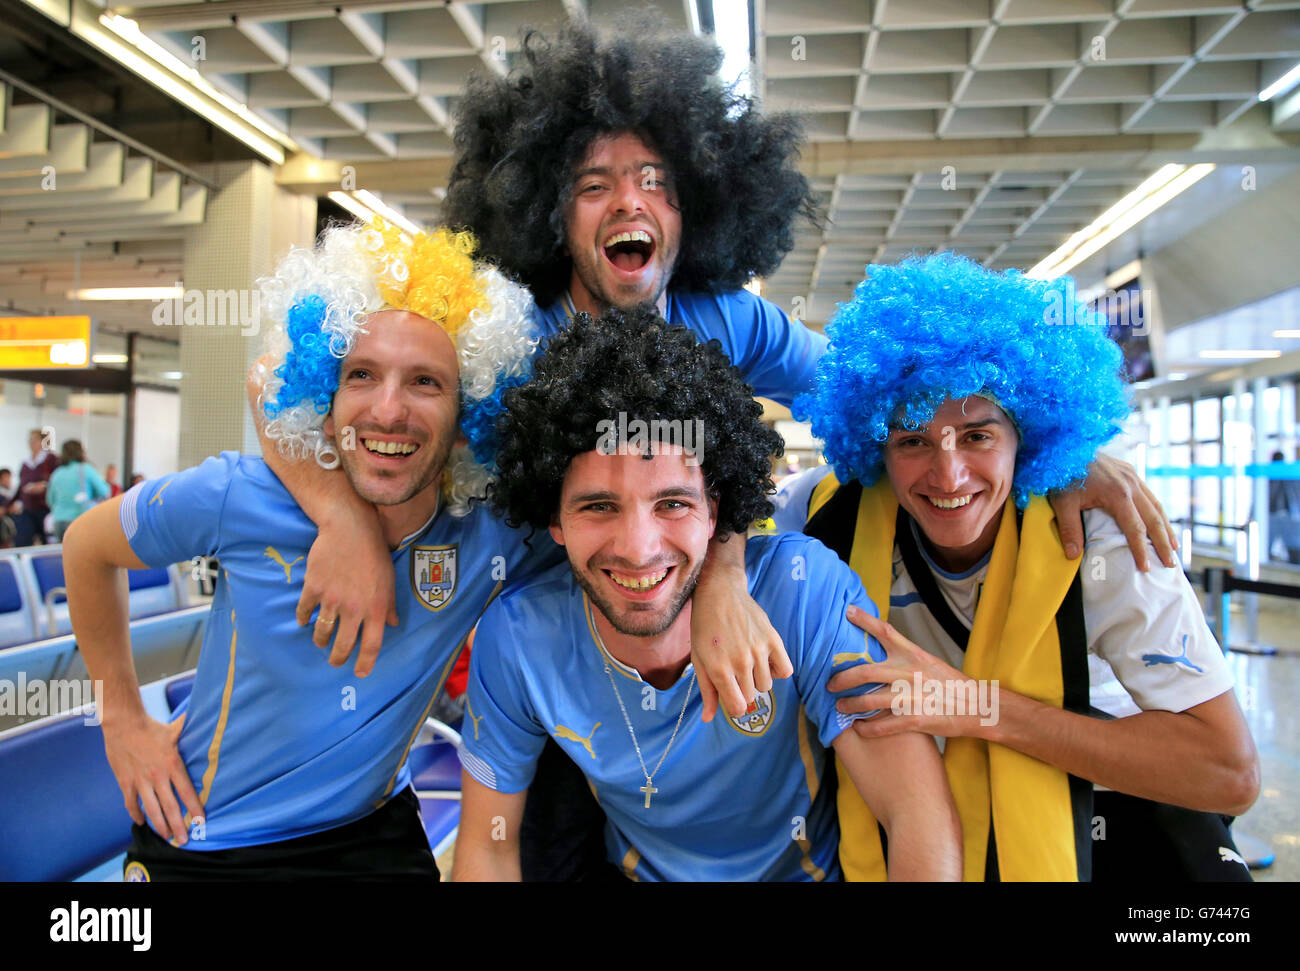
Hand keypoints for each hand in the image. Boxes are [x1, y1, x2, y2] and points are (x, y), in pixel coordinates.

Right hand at [102, 711, 202, 844]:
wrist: (123, 724)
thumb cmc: (152, 727)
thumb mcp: (176, 729)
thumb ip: (193, 732)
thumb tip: (211, 720)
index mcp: (172, 764)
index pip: (187, 791)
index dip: (195, 808)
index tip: (201, 821)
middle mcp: (157, 776)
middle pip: (170, 807)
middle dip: (178, 825)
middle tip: (184, 840)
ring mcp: (139, 781)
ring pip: (151, 809)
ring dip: (159, 825)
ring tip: (167, 836)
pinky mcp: (125, 782)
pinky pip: (131, 803)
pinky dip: (136, 814)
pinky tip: (141, 822)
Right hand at [297, 509, 397, 676]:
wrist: (350, 529)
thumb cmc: (375, 554)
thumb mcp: (389, 581)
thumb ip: (390, 606)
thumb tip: (392, 624)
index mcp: (376, 608)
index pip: (372, 645)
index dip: (365, 663)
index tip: (360, 674)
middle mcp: (354, 608)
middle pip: (343, 645)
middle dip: (338, 659)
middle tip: (336, 662)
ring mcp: (332, 599)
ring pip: (322, 632)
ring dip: (321, 640)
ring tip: (321, 641)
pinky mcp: (313, 588)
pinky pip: (304, 612)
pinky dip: (304, 618)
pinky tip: (305, 620)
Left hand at [690, 561, 792, 721]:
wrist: (720, 594)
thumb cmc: (704, 628)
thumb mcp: (699, 660)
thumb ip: (707, 691)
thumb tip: (708, 719)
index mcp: (719, 669)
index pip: (737, 707)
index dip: (734, 707)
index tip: (732, 697)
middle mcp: (740, 662)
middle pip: (751, 697)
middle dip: (743, 690)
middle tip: (734, 672)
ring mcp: (759, 651)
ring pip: (767, 686)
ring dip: (758, 680)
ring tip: (748, 663)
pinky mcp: (773, 640)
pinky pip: (785, 670)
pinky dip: (777, 671)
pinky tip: (765, 661)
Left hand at [830, 606, 988, 740]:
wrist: (978, 706)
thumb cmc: (951, 684)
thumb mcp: (929, 662)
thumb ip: (905, 658)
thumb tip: (880, 652)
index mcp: (913, 655)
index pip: (885, 632)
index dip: (864, 620)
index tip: (847, 612)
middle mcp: (909, 673)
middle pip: (864, 672)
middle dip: (842, 679)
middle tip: (830, 684)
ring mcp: (911, 697)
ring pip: (868, 701)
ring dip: (849, 706)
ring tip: (840, 707)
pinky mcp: (914, 720)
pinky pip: (881, 726)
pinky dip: (866, 728)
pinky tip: (859, 728)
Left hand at [1049, 452, 1176, 570]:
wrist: (1066, 444)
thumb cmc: (1063, 473)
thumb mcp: (1062, 503)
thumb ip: (1069, 529)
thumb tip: (1073, 556)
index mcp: (1118, 494)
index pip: (1135, 529)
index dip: (1142, 550)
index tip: (1146, 568)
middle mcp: (1131, 485)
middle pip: (1154, 519)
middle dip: (1164, 543)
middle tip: (1171, 564)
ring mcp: (1133, 477)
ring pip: (1156, 506)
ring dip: (1166, 528)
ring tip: (1173, 547)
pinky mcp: (1130, 472)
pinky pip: (1149, 495)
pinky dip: (1157, 512)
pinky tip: (1159, 522)